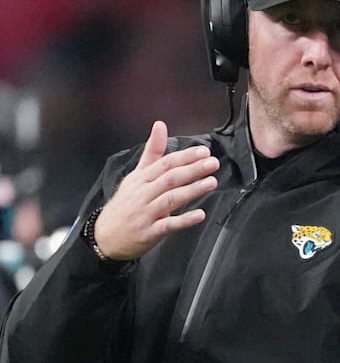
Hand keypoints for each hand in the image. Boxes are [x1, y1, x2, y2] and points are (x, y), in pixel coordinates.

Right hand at [93, 121, 218, 259]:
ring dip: (192, 190)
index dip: (185, 157)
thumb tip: (160, 125)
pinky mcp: (149, 232)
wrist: (104, 237)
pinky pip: (168, 225)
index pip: (164, 164)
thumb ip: (152, 152)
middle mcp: (143, 194)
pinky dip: (184, 220)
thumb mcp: (135, 176)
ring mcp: (145, 213)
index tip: (203, 152)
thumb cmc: (125, 204)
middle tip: (212, 163)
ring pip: (170, 199)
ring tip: (211, 182)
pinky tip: (199, 214)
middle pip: (169, 179)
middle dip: (192, 170)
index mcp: (141, 179)